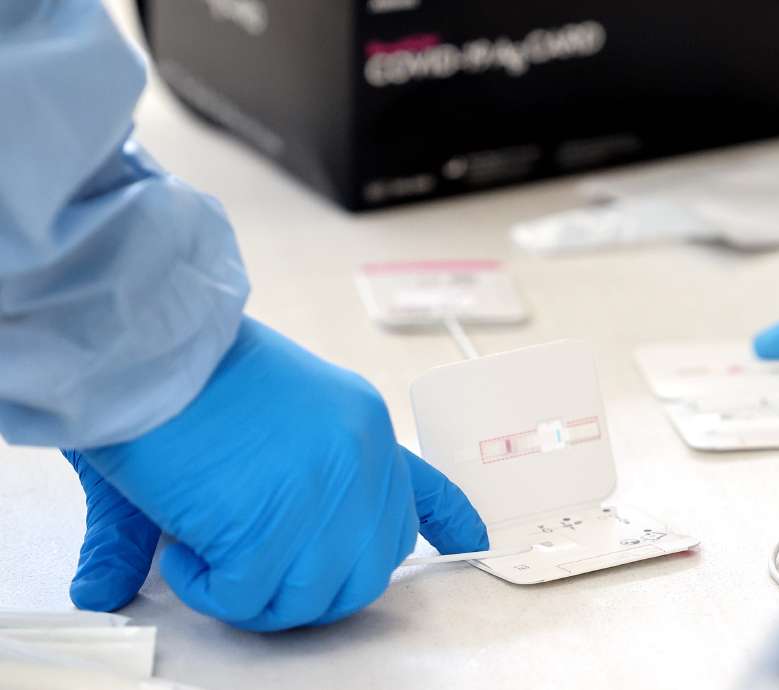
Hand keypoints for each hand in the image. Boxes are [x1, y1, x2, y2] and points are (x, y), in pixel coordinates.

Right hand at [70, 318, 487, 630]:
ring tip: (204, 553)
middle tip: (253, 574)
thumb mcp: (251, 424)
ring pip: (312, 597)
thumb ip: (240, 500)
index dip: (450, 522)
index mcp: (364, 428)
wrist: (149, 339)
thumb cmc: (187, 374)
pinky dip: (208, 590)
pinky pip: (248, 597)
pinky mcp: (270, 523)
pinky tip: (184, 549)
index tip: (473, 540)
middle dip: (311, 592)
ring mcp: (324, 493)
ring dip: (252, 598)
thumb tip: (125, 580)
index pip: (425, 488)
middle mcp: (360, 461)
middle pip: (369, 570)